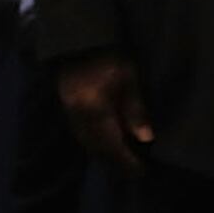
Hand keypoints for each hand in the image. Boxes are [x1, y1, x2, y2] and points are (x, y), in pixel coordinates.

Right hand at [56, 52, 153, 169]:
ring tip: (122, 162)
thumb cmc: (110, 57)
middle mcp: (78, 116)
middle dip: (116, 163)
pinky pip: (81, 134)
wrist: (80, 41)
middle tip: (134, 171)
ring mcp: (70, 113)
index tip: (142, 171)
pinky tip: (106, 145)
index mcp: (94, 109)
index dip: (126, 161)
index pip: (111, 144)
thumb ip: (135, 109)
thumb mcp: (129, 78)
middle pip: (97, 148)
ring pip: (87, 144)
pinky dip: (94, 144)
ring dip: (104, 156)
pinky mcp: (67, 108)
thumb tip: (146, 138)